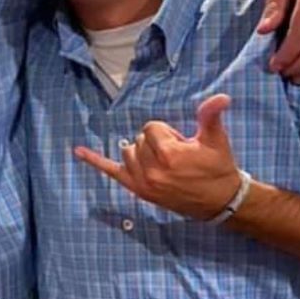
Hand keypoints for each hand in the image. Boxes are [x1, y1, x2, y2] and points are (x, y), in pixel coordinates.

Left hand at [74, 94, 241, 220]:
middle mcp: (151, 169)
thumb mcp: (215, 140)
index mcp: (168, 154)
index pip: (151, 127)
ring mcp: (142, 182)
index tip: (183, 145)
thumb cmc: (218, 168)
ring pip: (128, 151)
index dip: (168, 133)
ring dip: (142, 152)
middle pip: (139, 138)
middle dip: (157, 143)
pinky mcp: (138, 189)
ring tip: (165, 163)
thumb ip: (210, 116)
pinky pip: (111, 172)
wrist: (220, 201)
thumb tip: (221, 97)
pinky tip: (78, 151)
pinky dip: (94, 161)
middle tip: (178, 157)